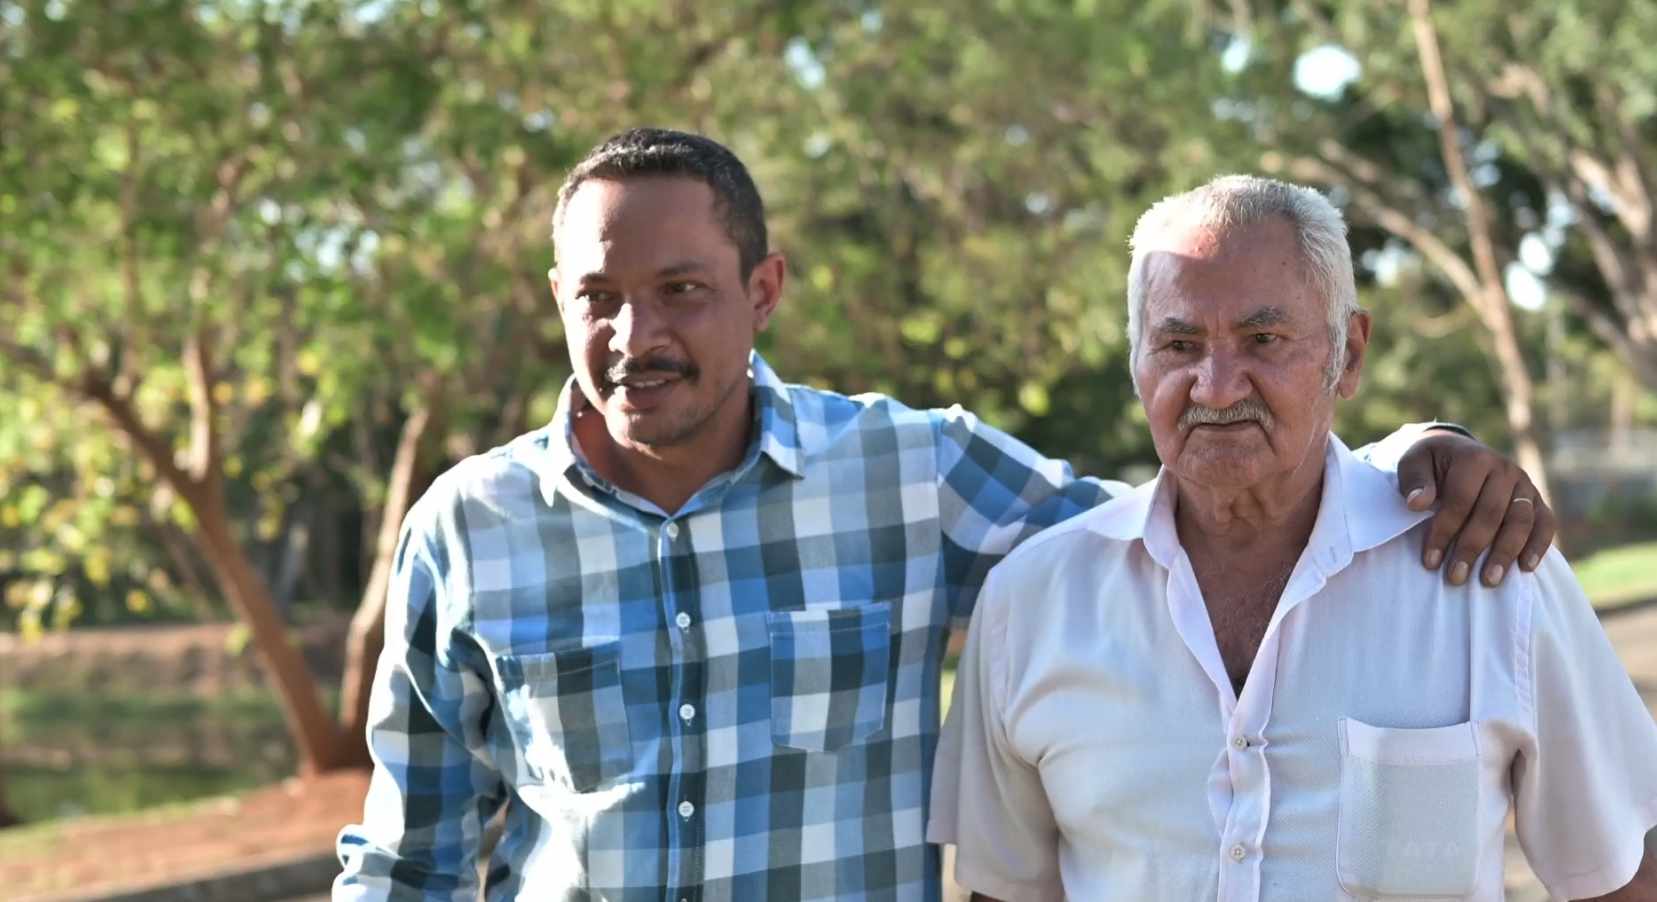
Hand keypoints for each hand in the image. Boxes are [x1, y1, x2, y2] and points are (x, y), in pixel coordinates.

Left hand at [1396, 431, 1554, 585]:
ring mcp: (1524, 485)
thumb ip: (1414, 481)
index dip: (1445, 531)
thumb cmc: (1431, 464)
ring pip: (1521, 521)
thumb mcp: (1413, 463)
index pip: (1461, 500)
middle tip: (1456, 577)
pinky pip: (1546, 523)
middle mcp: (1504, 470)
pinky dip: (1538, 545)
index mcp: (1474, 459)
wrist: (1456, 452)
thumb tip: (1417, 503)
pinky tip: (1525, 568)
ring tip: (1489, 580)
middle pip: (1491, 513)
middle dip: (1472, 548)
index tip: (1430, 561)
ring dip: (1505, 552)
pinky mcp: (1537, 500)